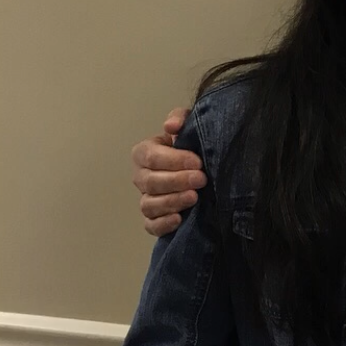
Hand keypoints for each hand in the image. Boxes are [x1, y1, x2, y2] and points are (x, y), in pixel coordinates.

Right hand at [131, 107, 205, 236]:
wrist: (203, 167)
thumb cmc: (192, 145)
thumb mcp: (189, 125)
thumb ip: (180, 119)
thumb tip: (171, 126)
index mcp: (145, 153)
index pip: (150, 156)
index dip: (173, 160)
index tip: (197, 162)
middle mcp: (142, 177)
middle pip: (149, 182)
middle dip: (176, 181)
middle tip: (201, 179)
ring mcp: (147, 199)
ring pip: (149, 205)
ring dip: (171, 202)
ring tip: (194, 197)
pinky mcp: (155, 219)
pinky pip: (151, 226)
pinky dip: (163, 224)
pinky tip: (180, 218)